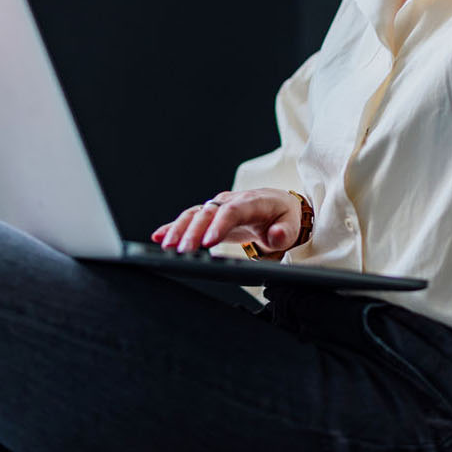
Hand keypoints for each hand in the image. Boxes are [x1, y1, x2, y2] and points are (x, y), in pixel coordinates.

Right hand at [150, 189, 302, 253]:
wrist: (279, 206)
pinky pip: (190, 219)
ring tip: (166, 246)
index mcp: (252, 202)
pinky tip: (159, 236)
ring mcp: (219, 207)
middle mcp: (231, 201)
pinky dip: (174, 227)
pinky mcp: (210, 216)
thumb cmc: (284, 217)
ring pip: (195, 214)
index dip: (218, 226)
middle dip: (193, 231)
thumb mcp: (292, 225)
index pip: (232, 211)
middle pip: (208, 213)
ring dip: (179, 229)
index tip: (208, 243)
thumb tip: (275, 235)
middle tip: (181, 250)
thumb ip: (284, 232)